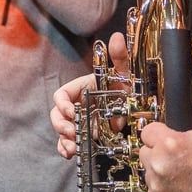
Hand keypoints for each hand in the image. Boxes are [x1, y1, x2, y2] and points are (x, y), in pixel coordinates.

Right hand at [50, 32, 130, 158]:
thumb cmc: (124, 87)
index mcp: (80, 89)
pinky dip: (66, 148)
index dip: (63, 103)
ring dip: (63, 139)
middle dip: (61, 124)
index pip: (62, 95)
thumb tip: (117, 37)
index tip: (72, 111)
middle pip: (57, 114)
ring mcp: (78, 122)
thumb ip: (119, 57)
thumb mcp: (123, 73)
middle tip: (72, 132)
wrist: (134, 107)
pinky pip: (68, 143)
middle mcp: (76, 106)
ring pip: (62, 130)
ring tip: (71, 147)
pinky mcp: (83, 135)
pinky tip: (70, 154)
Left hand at [138, 73, 191, 191]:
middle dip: (158, 155)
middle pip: (145, 153)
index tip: (172, 141)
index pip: (147, 131)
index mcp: (168, 143)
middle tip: (179, 160)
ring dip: (160, 175)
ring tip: (183, 178)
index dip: (160, 135)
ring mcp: (157, 189)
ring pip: (149, 175)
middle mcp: (158, 165)